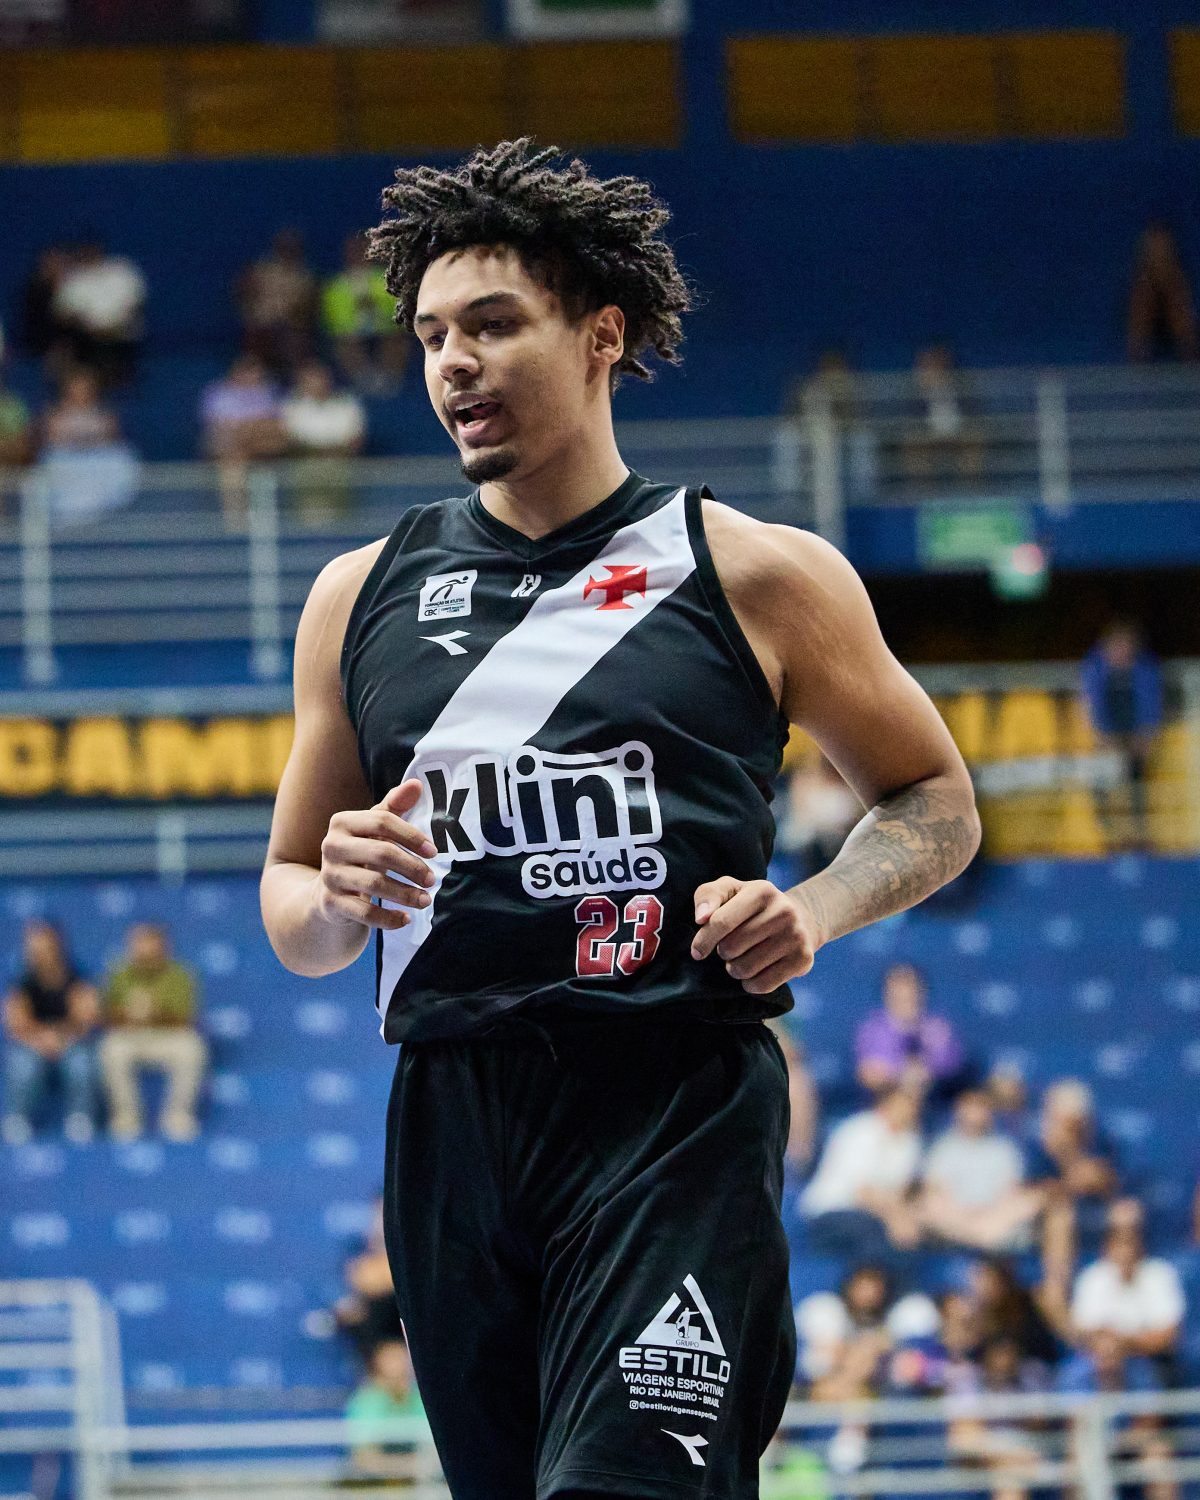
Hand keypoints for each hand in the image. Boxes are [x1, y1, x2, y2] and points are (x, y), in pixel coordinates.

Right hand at [316, 779, 436, 932]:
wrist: (327, 893)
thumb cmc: (360, 854)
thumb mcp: (373, 830)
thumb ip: (394, 807)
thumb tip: (417, 783)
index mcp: (342, 822)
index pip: (382, 822)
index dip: (411, 836)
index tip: (434, 851)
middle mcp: (332, 846)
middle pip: (381, 852)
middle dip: (412, 867)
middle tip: (432, 879)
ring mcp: (329, 876)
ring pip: (374, 884)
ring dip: (405, 894)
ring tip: (426, 899)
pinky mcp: (330, 903)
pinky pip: (364, 913)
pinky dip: (388, 918)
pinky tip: (405, 919)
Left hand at [690, 877, 819, 992]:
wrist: (801, 919)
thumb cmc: (753, 906)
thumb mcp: (730, 891)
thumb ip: (708, 896)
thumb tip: (701, 919)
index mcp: (762, 891)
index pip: (721, 921)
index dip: (703, 940)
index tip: (697, 952)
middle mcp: (783, 911)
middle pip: (731, 948)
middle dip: (723, 953)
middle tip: (731, 948)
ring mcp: (796, 936)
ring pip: (745, 969)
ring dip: (735, 969)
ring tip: (743, 958)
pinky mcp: (803, 960)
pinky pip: (762, 985)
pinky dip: (750, 984)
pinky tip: (755, 972)